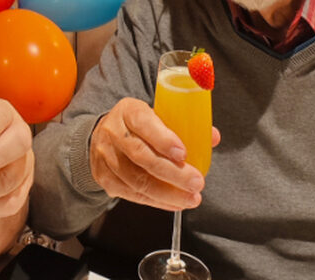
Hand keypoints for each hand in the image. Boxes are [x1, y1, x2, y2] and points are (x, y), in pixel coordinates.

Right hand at [89, 97, 219, 210]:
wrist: (102, 137)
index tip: (184, 154)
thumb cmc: (137, 127)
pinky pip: (132, 194)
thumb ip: (183, 126)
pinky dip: (156, 202)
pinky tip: (174, 203)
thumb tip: (212, 136)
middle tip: (196, 183)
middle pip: (142, 156)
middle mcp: (113, 132)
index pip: (144, 123)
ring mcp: (106, 156)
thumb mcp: (156, 116)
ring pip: (137, 180)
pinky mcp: (104, 177)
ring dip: (167, 193)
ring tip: (191, 198)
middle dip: (173, 173)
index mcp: (129, 111)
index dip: (164, 140)